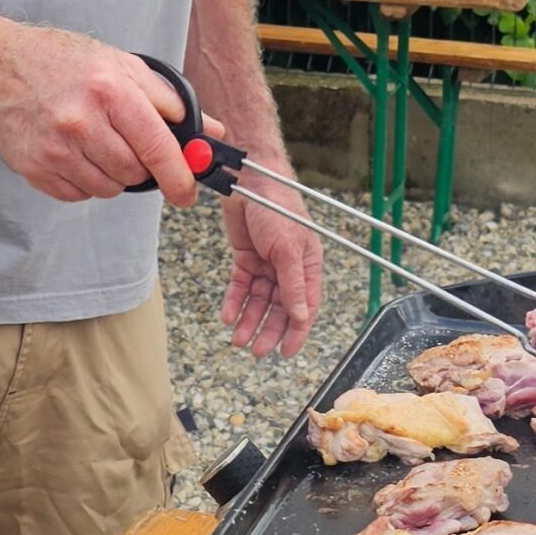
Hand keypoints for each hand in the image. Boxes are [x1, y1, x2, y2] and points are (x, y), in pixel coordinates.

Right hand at [0, 21, 209, 206]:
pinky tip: (74, 153)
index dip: (179, 175)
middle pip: (135, 173)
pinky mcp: (36, 169)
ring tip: (96, 143)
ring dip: (113, 175)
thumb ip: (168, 100)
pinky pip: (80, 194)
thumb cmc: (60, 62)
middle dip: (142, 167)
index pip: (157, 146)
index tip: (188, 191)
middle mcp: (81, 121)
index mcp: (109, 89)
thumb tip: (209, 133)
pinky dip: (85, 181)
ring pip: (109, 188)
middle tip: (130, 147)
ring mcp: (56, 148)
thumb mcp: (120, 65)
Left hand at [219, 155, 321, 356]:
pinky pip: (241, 286)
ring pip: (259, 301)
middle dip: (268, 330)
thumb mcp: (288, 248)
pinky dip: (234, 301)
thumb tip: (300, 316)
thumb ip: (293, 283)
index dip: (296, 331)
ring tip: (238, 339)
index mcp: (307, 265)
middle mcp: (288, 267)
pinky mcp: (245, 258)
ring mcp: (266, 263)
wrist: (248, 181)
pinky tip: (228, 316)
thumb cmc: (277, 207)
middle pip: (280, 308)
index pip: (305, 306)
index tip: (286, 353)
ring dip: (249, 320)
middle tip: (256, 350)